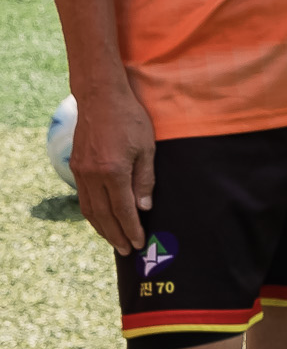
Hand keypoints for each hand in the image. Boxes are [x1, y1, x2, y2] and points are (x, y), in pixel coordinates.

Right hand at [71, 80, 155, 254]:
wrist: (100, 98)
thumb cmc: (130, 119)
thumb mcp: (147, 148)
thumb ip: (145, 179)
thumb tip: (144, 207)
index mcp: (113, 172)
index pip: (123, 210)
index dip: (131, 229)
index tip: (138, 243)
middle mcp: (93, 175)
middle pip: (103, 215)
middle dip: (115, 235)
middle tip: (126, 250)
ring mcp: (81, 171)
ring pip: (89, 209)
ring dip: (102, 227)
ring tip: (114, 240)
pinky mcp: (76, 166)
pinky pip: (84, 197)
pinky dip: (93, 212)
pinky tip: (101, 218)